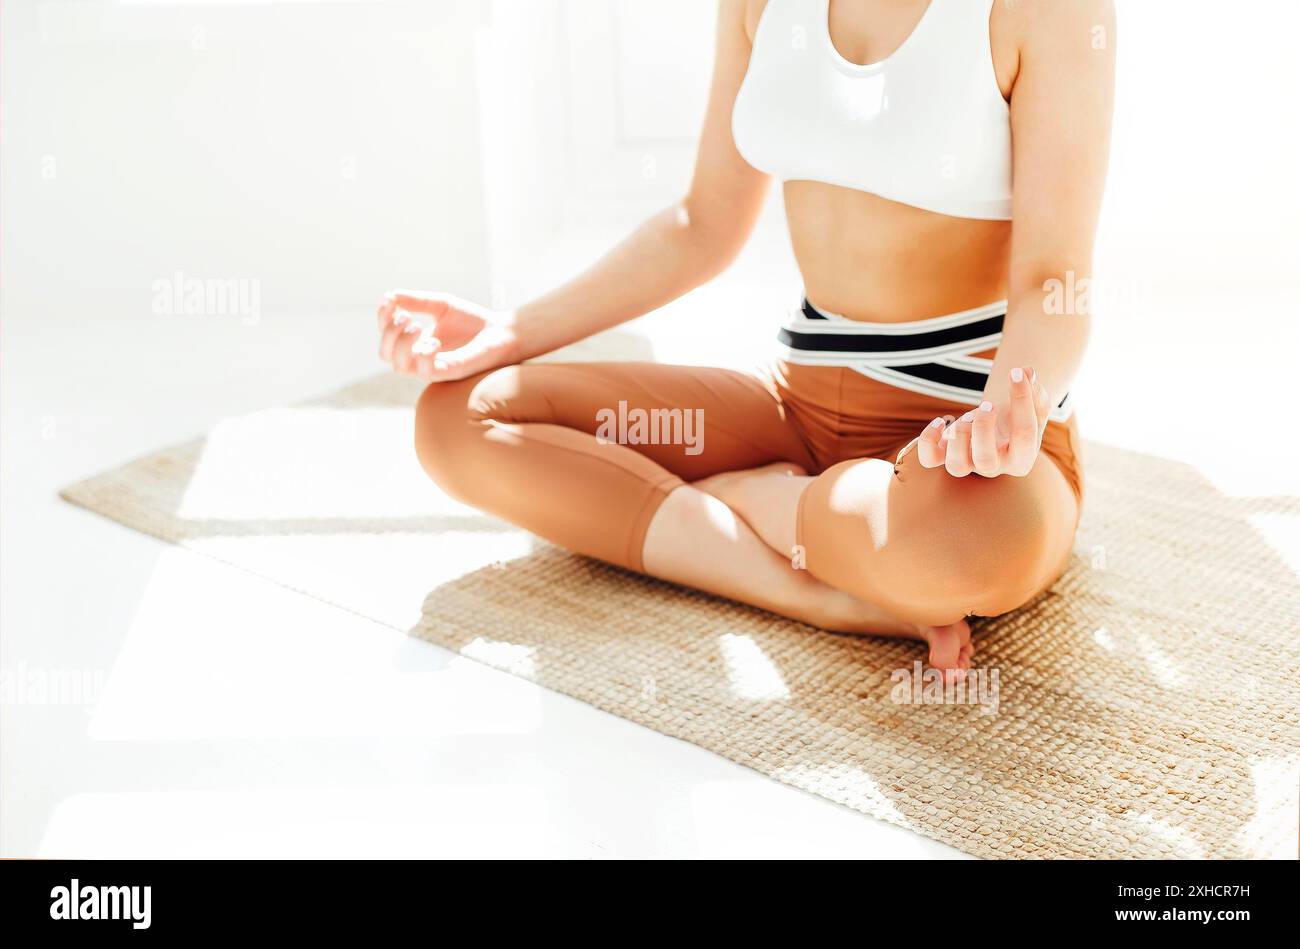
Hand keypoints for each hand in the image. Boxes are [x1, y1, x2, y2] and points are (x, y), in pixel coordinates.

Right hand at [376, 290, 521, 380]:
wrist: (501, 331)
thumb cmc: (471, 321)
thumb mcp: (439, 305)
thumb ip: (416, 301)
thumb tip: (389, 295)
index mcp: (414, 341)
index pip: (387, 335)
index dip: (382, 318)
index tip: (389, 300)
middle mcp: (419, 357)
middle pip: (386, 354)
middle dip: (389, 334)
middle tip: (407, 317)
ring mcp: (432, 367)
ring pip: (399, 366)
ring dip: (401, 344)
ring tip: (416, 326)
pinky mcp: (448, 373)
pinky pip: (425, 372)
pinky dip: (423, 356)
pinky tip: (434, 342)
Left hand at [916, 367, 1050, 477]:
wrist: (998, 429)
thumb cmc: (1018, 417)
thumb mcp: (1034, 404)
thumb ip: (1034, 389)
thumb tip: (1025, 371)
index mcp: (1021, 458)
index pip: (1025, 434)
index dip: (1021, 399)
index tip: (1014, 373)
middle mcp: (994, 467)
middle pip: (986, 462)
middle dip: (983, 429)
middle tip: (987, 405)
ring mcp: (968, 464)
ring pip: (956, 467)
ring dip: (958, 436)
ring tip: (967, 414)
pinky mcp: (946, 456)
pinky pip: (928, 459)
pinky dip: (928, 440)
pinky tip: (940, 421)